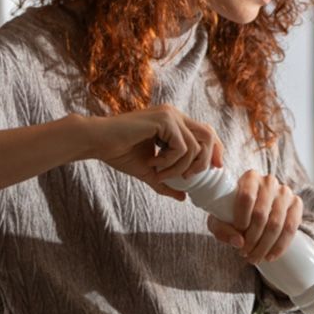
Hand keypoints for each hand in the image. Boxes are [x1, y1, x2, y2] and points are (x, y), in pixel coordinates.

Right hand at [89, 105, 224, 200]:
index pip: (206, 132)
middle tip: (188, 178)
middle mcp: (175, 115)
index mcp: (174, 122)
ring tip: (159, 173)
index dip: (216, 150)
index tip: (216, 170)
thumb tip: (183, 197)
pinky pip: (181, 148)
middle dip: (205, 160)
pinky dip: (170, 162)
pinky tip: (153, 164)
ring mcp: (170, 115)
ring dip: (179, 167)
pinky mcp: (164, 120)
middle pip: (208, 136)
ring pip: (194, 147)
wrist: (97, 141)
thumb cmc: (119, 152)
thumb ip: (166, 182)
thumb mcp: (148, 171)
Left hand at [206, 171, 302, 263]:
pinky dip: (280, 245)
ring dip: (264, 246)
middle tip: (244, 253)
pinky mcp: (296, 204)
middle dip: (252, 239)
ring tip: (255, 258)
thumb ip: (222, 230)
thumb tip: (239, 242)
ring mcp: (285, 192)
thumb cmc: (232, 213)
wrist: (253, 212)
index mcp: (250, 178)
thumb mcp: (220, 220)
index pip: (246, 197)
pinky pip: (291, 227)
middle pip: (261, 214)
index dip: (241, 218)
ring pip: (276, 223)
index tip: (238, 233)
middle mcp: (269, 181)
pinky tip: (270, 255)